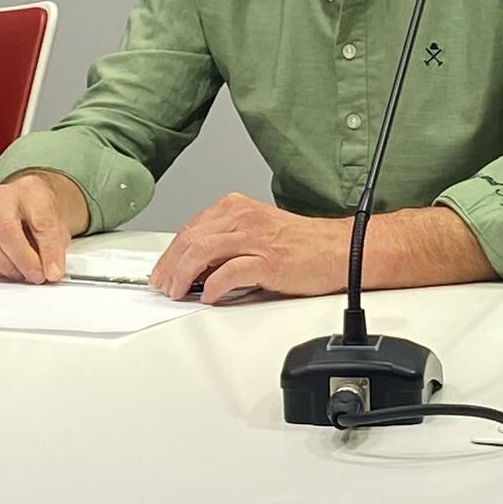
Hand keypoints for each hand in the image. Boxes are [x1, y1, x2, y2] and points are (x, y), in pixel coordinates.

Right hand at [0, 169, 88, 283]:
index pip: (41, 221)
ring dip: (3, 265)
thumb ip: (54, 248)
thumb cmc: (38, 214)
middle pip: (5, 229)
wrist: (23, 204)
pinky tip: (0, 270)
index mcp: (30, 192)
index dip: (49, 251)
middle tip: (36, 276)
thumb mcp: (57, 226)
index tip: (53, 272)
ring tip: (20, 274)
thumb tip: (51, 272)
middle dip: (22, 259)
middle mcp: (1, 198)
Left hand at [147, 192, 352, 304]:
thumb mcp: (256, 233)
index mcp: (237, 208)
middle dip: (170, 265)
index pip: (191, 228)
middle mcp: (243, 217)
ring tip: (177, 292)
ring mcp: (256, 238)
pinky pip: (229, 273)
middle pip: (191, 239)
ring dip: (183, 275)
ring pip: (203, 252)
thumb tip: (195, 266)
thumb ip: (227, 243)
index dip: (170, 252)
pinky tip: (207, 296)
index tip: (161, 270)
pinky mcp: (268, 260)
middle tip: (162, 285)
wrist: (341, 250)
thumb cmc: (302, 245)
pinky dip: (212, 286)